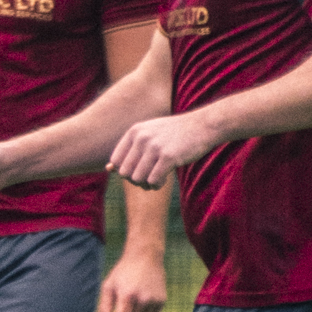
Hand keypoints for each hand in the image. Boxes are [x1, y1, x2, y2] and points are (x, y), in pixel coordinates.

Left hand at [96, 251, 167, 311]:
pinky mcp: (162, 300)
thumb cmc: (123, 272)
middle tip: (121, 310)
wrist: (146, 257)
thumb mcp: (109, 285)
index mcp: (127, 295)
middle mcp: (142, 299)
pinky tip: (141, 300)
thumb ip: (104, 307)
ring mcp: (154, 300)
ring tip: (130, 304)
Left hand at [107, 112, 223, 190]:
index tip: (138, 171)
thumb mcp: (149, 135)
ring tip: (156, 180)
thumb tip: (107, 169)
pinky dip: (157, 185)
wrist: (203, 126)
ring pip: (138, 179)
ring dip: (146, 185)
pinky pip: (153, 181)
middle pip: (125, 173)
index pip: (115, 162)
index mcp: (134, 131)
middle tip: (148, 178)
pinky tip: (164, 180)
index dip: (125, 172)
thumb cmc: (174, 134)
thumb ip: (129, 150)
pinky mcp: (168, 157)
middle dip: (135, 181)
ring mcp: (154, 147)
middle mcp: (141, 137)